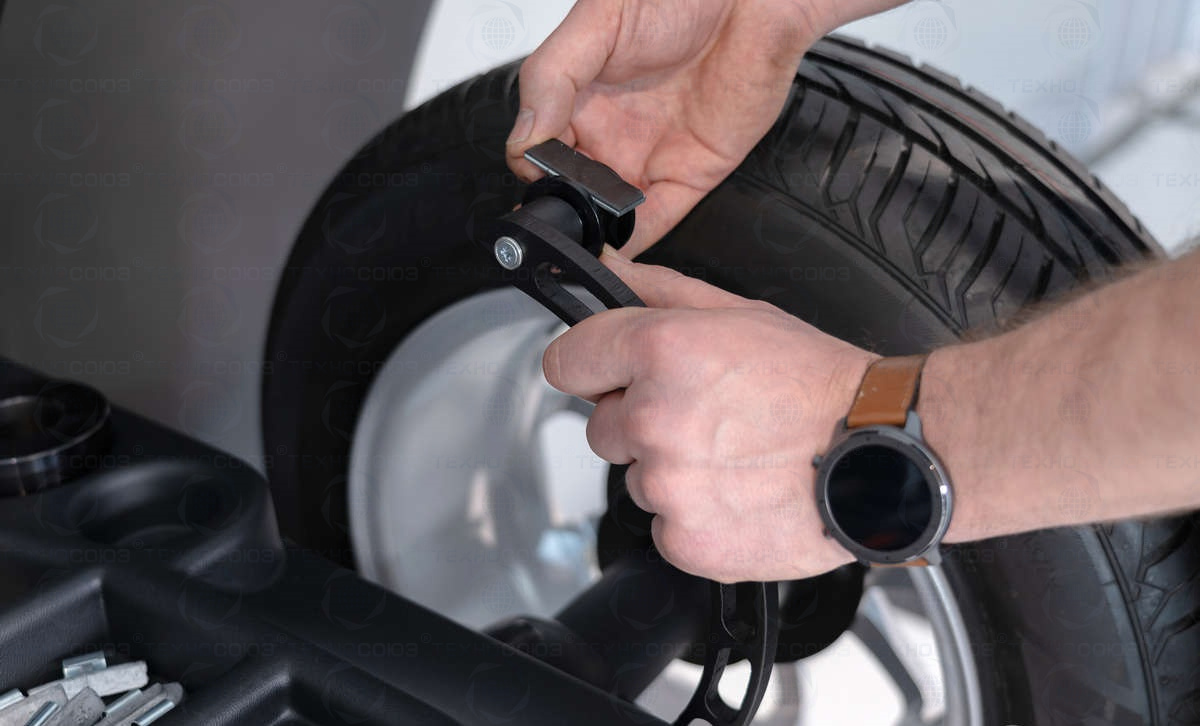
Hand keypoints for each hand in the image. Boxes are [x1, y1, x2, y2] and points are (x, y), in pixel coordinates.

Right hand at [506, 0, 830, 257]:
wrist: (753, 2)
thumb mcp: (597, 23)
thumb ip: (551, 79)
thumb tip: (524, 137)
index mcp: (578, 98)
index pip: (536, 151)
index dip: (531, 170)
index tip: (535, 178)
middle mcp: (609, 133)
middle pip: (570, 191)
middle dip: (559, 212)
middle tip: (556, 218)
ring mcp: (647, 158)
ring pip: (608, 216)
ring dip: (592, 235)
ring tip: (582, 241)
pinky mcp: (690, 177)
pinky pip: (655, 222)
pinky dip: (632, 243)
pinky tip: (614, 249)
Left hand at [542, 249, 877, 581]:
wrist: (880, 453)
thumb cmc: (819, 384)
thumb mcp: (739, 312)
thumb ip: (658, 289)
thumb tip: (605, 268)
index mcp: (660, 351)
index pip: (567, 362)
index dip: (591, 367)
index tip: (609, 376)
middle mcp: (654, 418)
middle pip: (601, 426)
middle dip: (641, 423)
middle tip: (706, 418)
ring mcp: (667, 485)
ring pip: (636, 479)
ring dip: (672, 472)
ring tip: (734, 456)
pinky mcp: (685, 539)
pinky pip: (664, 527)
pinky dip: (694, 517)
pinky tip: (738, 493)